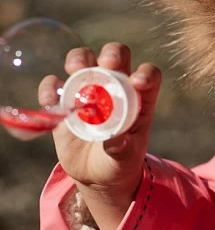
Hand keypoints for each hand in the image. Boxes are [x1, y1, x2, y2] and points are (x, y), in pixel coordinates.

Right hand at [39, 42, 161, 229]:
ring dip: (79, 59)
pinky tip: (51, 100)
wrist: (94, 175)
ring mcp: (88, 90)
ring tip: (75, 70)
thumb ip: (122, 149)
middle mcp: (115, 87)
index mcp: (139, 99)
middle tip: (106, 63)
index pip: (148, 75)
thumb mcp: (124, 159)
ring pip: (84, 61)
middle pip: (115, 57)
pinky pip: (54, 85)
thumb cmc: (118, 163)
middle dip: (111, 54)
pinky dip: (50, 87)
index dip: (145, 73)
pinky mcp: (64, 100)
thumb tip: (116, 140)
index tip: (138, 82)